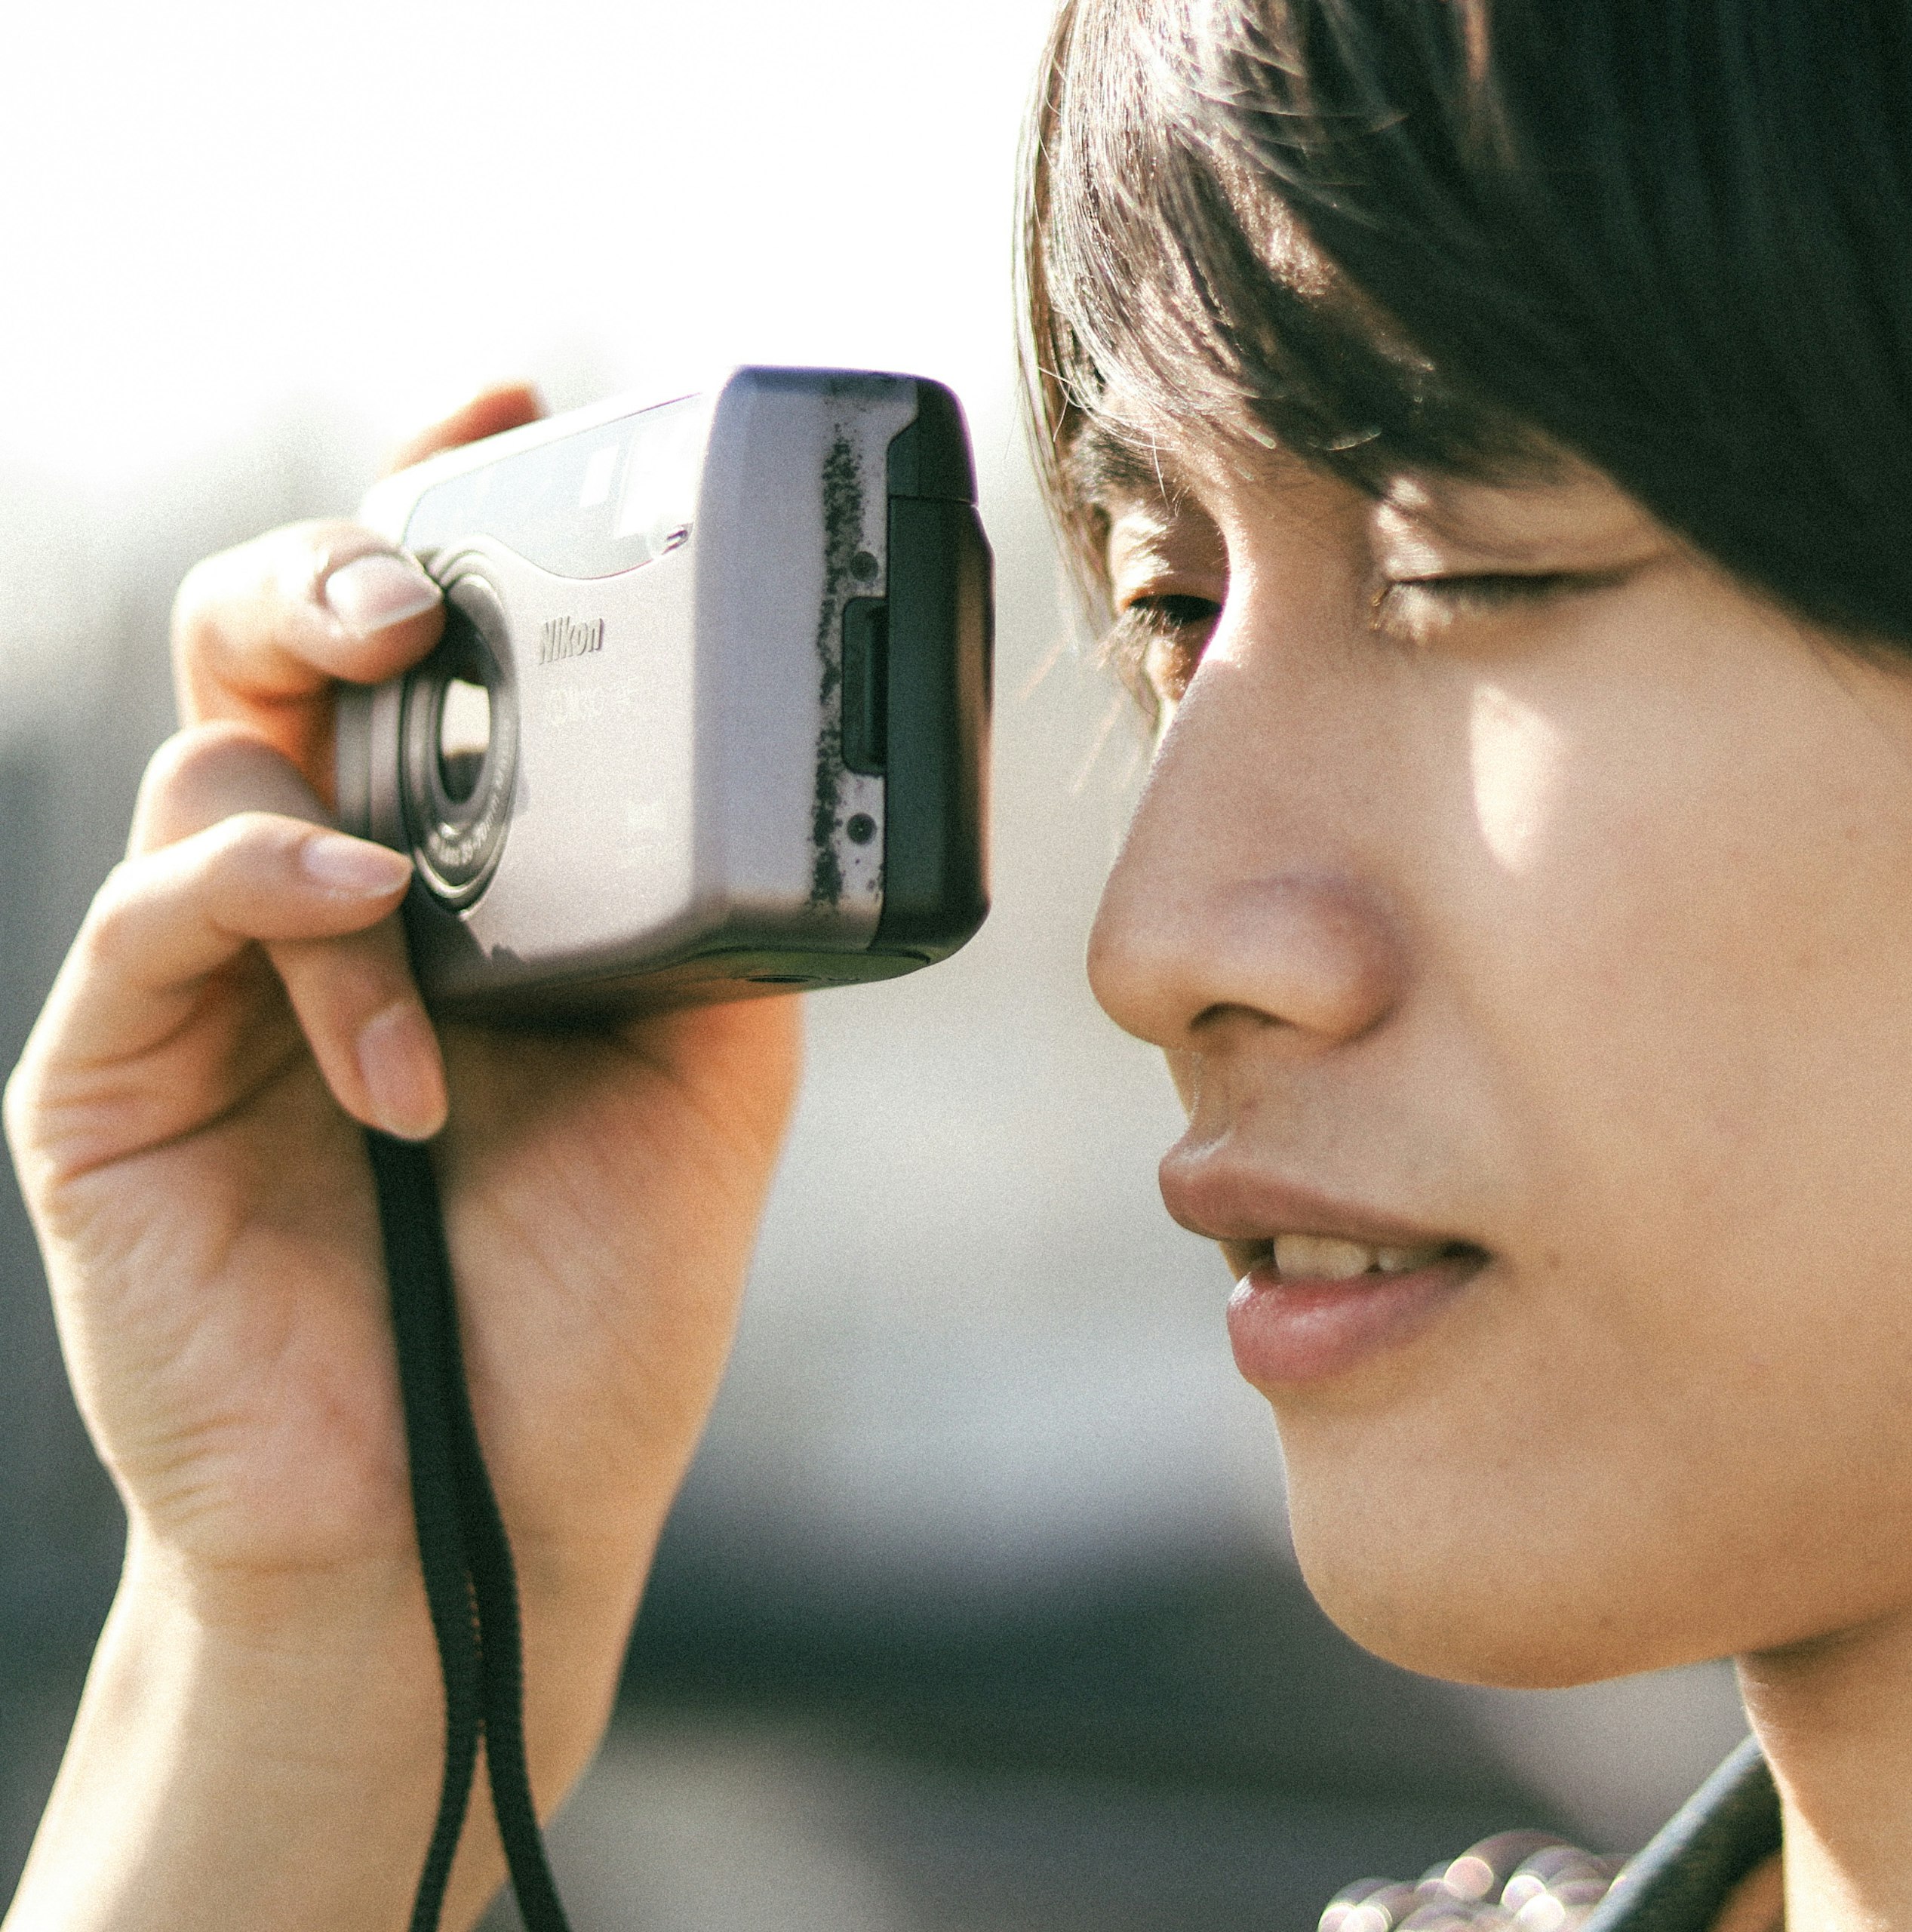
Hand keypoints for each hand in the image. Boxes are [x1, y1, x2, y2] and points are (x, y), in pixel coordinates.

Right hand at [2, 387, 803, 1930]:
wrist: (486, 1515)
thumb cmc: (584, 1302)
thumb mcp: (704, 1069)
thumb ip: (705, 906)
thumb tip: (761, 761)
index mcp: (450, 878)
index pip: (421, 651)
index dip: (444, 502)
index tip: (513, 396)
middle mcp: (314, 901)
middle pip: (271, 645)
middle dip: (341, 568)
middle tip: (433, 585)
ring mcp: (197, 982)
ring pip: (214, 762)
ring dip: (343, 806)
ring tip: (432, 909)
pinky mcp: (107, 1077)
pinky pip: (158, 918)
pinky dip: (270, 903)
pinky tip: (365, 939)